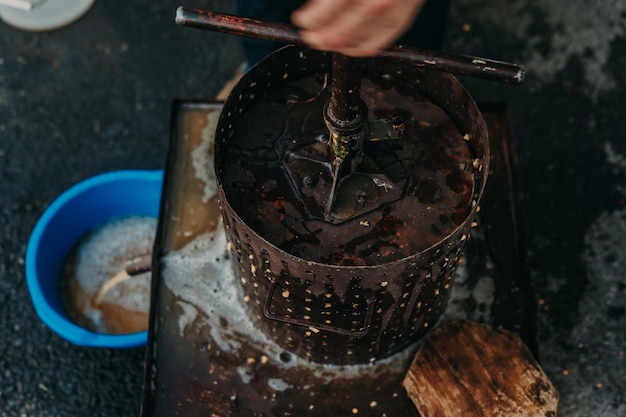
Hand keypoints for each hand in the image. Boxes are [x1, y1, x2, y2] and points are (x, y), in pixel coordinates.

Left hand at [291, 0, 425, 56]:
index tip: (300, 19)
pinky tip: (345, 45)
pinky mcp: (399, 23)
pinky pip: (371, 48)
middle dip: (315, 37)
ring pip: (350, 46)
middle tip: (309, 33)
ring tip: (324, 38)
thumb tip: (311, 10)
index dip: (305, 21)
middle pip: (333, 36)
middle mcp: (373, 3)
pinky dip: (354, 50)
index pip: (319, 17)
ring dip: (332, 45)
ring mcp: (388, 15)